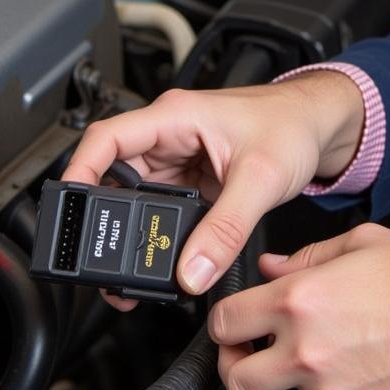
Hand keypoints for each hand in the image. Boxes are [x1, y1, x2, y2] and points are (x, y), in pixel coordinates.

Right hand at [60, 71, 364, 302]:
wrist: (321, 125)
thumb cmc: (293, 124)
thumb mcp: (260, 178)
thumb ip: (226, 227)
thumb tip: (193, 270)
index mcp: (176, 116)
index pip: (107, 139)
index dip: (80, 172)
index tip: (69, 211)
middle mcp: (170, 135)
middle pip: (116, 177)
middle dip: (106, 220)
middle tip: (102, 261)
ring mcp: (179, 158)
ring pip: (137, 199)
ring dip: (133, 232)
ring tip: (131, 273)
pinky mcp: (192, 180)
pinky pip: (162, 210)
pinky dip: (158, 236)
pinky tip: (161, 261)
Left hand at [209, 223, 389, 389]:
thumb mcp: (364, 243)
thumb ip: (309, 255)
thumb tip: (272, 266)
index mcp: (299, 299)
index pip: (225, 321)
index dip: (224, 323)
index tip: (235, 323)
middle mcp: (304, 350)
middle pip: (235, 379)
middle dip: (238, 366)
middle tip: (253, 356)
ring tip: (302, 380)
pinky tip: (343, 388)